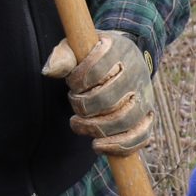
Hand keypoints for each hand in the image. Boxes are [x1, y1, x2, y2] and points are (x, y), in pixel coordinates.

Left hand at [42, 31, 156, 154]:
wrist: (124, 61)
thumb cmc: (94, 56)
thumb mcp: (77, 49)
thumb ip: (63, 57)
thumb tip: (48, 71)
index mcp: (120, 51)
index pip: (98, 69)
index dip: (79, 81)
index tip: (72, 83)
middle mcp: (138, 73)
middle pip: (109, 99)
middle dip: (83, 106)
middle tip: (75, 103)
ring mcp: (144, 96)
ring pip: (123, 120)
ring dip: (95, 127)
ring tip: (79, 124)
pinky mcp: (147, 116)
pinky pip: (139, 137)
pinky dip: (118, 145)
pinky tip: (98, 145)